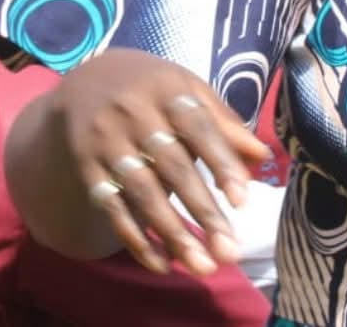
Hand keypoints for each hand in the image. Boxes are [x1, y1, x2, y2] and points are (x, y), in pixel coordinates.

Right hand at [18, 48, 271, 276]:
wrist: (84, 81)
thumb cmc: (153, 90)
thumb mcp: (187, 90)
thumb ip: (223, 122)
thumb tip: (262, 156)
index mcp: (167, 90)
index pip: (198, 127)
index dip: (221, 162)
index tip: (242, 202)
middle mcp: (133, 114)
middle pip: (172, 167)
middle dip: (202, 211)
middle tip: (230, 251)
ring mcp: (107, 143)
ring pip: (143, 193)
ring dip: (173, 233)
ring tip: (203, 266)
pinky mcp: (89, 169)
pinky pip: (113, 208)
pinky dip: (136, 239)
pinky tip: (162, 264)